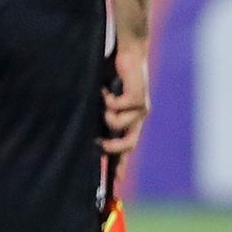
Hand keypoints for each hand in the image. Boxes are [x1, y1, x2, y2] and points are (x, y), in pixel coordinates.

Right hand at [101, 42, 150, 156]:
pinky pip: (116, 108)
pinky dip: (106, 99)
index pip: (127, 146)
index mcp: (132, 119)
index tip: (116, 179)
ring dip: (105, 114)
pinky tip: (107, 89)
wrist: (130, 52)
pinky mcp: (139, 99)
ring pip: (118, 125)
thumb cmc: (114, 73)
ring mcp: (141, 109)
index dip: (121, 163)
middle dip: (113, 148)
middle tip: (99, 146)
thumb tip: (90, 132)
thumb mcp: (103, 99)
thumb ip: (100, 113)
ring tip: (102, 99)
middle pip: (129, 144)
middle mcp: (139, 117)